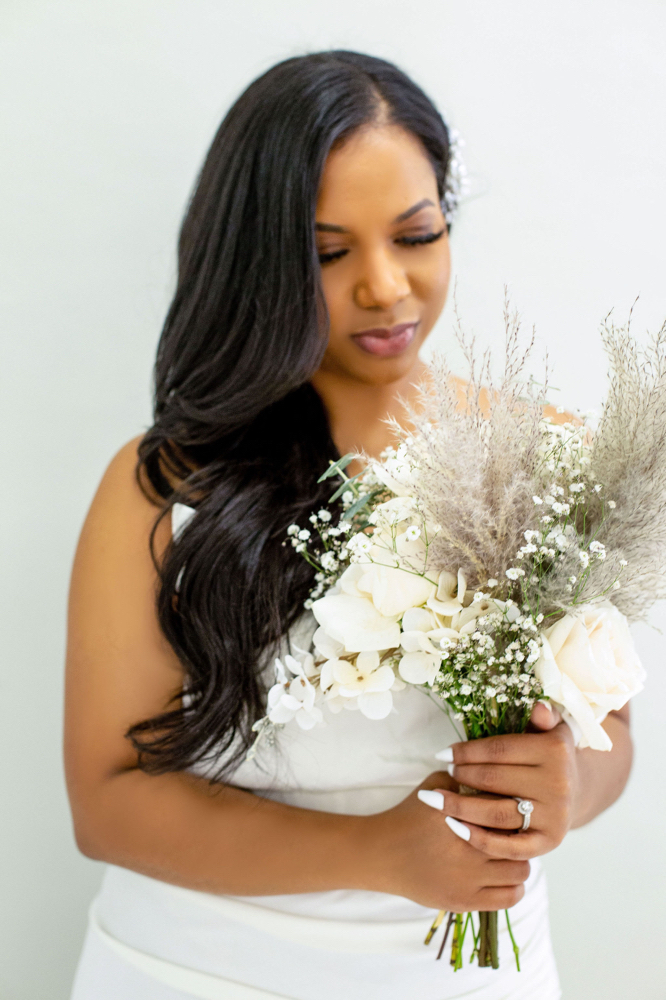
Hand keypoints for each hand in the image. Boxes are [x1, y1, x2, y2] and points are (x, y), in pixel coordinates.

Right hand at [365, 771, 529, 911]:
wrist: (382, 852)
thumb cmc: (410, 815)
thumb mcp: (435, 783)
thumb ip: (466, 777)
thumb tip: (498, 773)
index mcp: (462, 815)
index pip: (508, 810)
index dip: (515, 808)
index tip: (512, 807)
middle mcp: (467, 848)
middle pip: (520, 841)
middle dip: (520, 834)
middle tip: (513, 831)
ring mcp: (467, 879)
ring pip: (521, 871)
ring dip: (518, 861)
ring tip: (508, 854)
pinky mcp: (464, 902)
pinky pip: (510, 897)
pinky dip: (514, 886)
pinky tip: (503, 875)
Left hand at [427, 704, 578, 861]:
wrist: (577, 789)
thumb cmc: (550, 753)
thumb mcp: (550, 729)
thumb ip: (542, 716)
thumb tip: (538, 706)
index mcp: (555, 751)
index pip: (499, 750)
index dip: (467, 751)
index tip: (442, 753)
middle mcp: (558, 785)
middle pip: (494, 780)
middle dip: (462, 775)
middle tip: (442, 773)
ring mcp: (554, 817)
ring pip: (496, 814)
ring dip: (460, 807)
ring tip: (435, 799)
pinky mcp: (549, 843)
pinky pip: (508, 847)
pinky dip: (478, 839)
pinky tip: (454, 827)